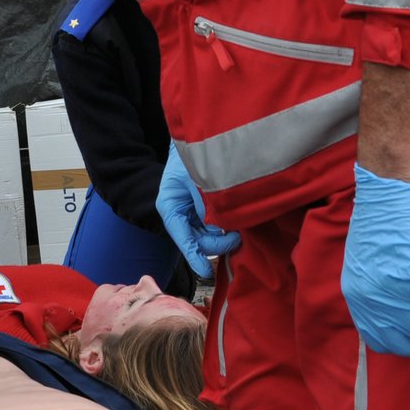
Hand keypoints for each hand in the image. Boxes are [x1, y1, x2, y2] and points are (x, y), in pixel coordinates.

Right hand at [155, 146, 240, 276]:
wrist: (198, 137)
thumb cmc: (193, 155)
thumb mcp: (198, 180)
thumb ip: (206, 205)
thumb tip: (218, 228)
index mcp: (170, 206)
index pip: (182, 238)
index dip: (194, 256)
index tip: (205, 272)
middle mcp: (180, 213)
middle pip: (198, 239)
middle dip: (216, 243)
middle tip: (237, 238)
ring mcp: (193, 211)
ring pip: (208, 235)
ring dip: (223, 236)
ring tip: (239, 231)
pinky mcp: (205, 208)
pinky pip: (215, 225)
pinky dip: (225, 228)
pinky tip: (236, 225)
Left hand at [342, 165, 409, 355]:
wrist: (392, 187)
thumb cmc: (383, 216)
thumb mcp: (365, 261)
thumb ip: (376, 289)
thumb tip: (397, 313)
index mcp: (355, 293)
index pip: (378, 340)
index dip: (405, 343)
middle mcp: (372, 299)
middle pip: (406, 342)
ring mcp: (396, 292)